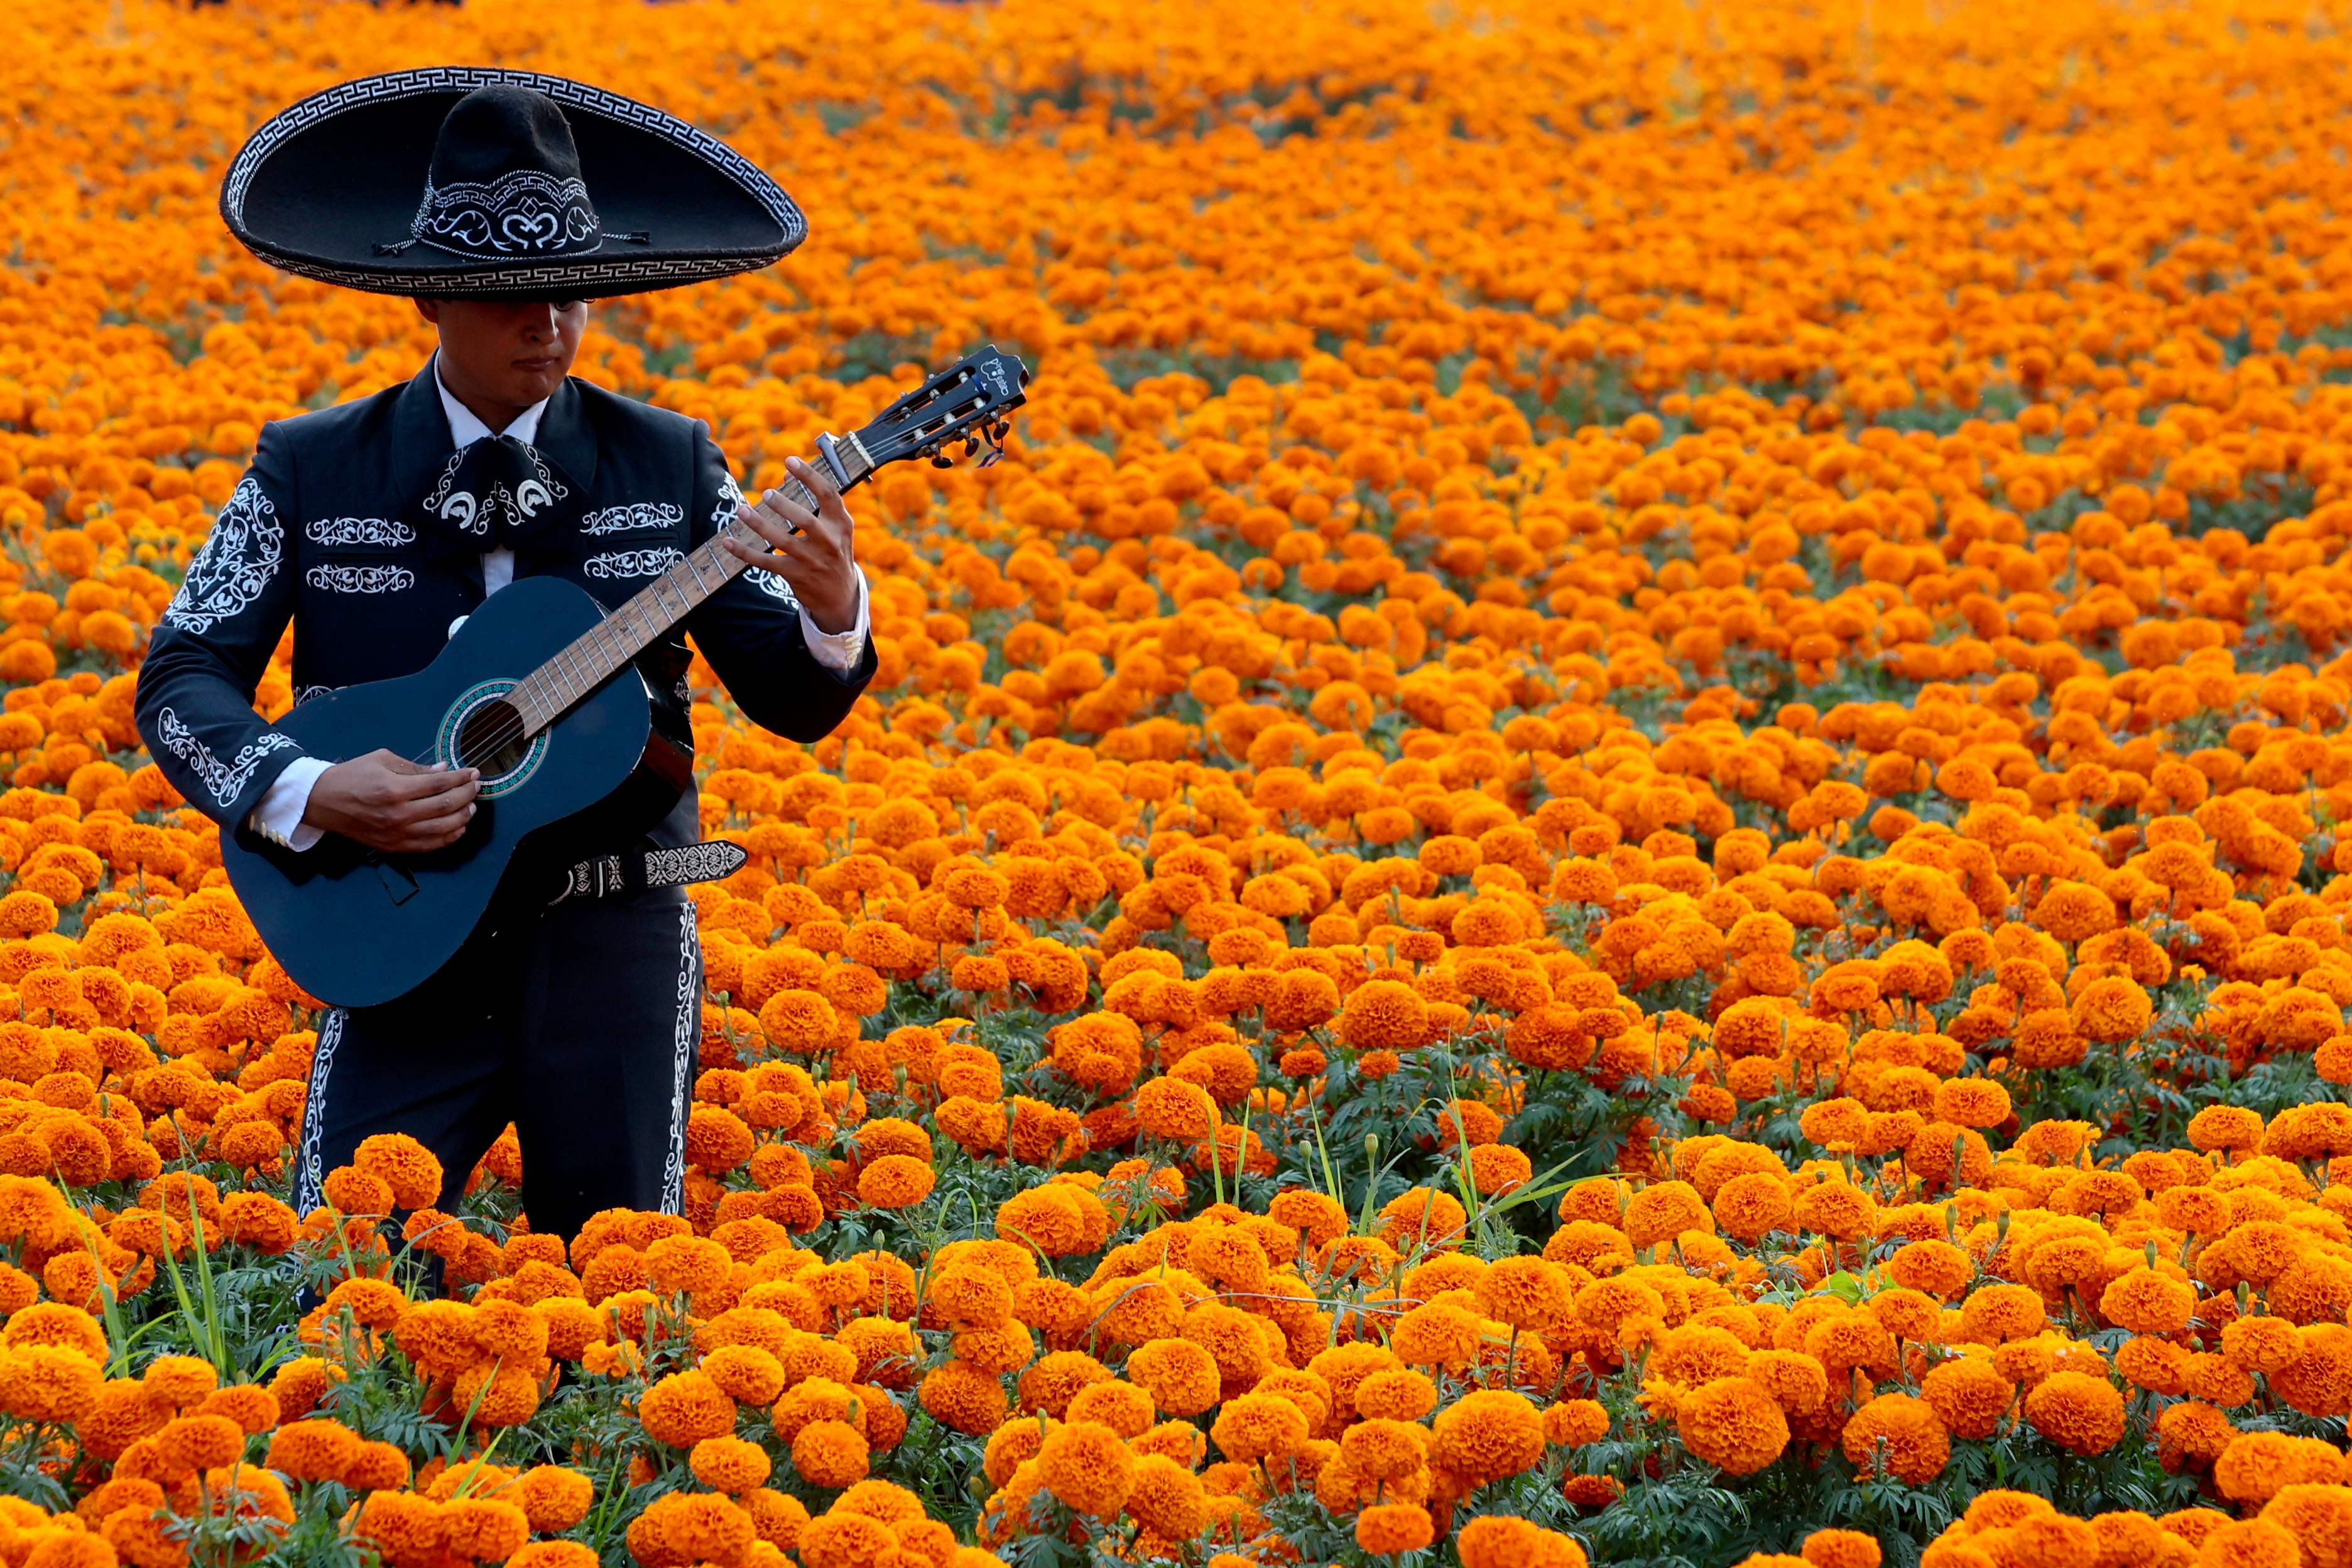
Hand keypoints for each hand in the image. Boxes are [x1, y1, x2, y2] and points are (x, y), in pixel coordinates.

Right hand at [303, 749, 479, 854]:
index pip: (440, 784)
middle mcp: (397, 813)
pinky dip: (448, 838)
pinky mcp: (393, 846)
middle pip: (445, 806)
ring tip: (471, 806)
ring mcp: (396, 833)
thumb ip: (416, 767)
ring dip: (463, 817)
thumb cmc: (352, 775)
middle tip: (476, 786)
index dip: (462, 778)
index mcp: (394, 788)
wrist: (322, 801)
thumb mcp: (382, 760)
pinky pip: (428, 845)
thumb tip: (445, 770)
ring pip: (442, 829)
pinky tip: (459, 827)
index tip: (474, 772)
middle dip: (467, 795)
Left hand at [721, 455, 859, 632]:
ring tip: (742, 511)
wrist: (840, 595)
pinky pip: (765, 562)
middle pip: (804, 520)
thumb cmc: (834, 551)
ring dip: (759, 524)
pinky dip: (744, 552)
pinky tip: (728, 542)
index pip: (828, 495)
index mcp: (841, 524)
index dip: (809, 476)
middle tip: (767, 493)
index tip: (790, 461)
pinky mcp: (795, 576)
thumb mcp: (835, 527)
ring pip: (782, 540)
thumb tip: (785, 473)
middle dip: (783, 505)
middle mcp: (828, 542)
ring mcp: (811, 561)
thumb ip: (816, 502)